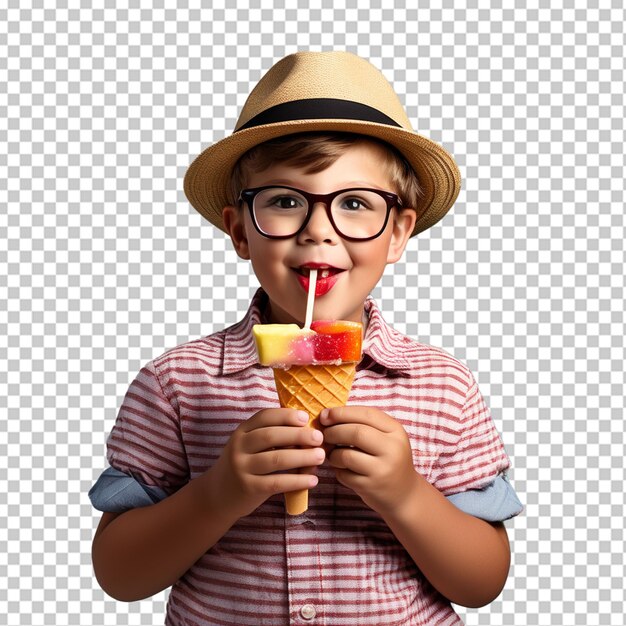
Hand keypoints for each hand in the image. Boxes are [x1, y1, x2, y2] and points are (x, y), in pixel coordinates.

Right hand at [206, 408, 324, 519]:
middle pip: (271, 436)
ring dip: (302, 457)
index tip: (305, 418)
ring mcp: (242, 467)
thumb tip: (309, 431)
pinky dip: (297, 481)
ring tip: (320, 457)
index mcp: (242, 431)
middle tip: (319, 438)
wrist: (217, 495)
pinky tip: (312, 480)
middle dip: (298, 435)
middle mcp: (239, 446)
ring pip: (276, 459)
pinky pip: (277, 483)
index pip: (264, 416)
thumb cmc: (244, 464)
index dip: (286, 415)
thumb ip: (272, 437)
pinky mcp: (248, 488)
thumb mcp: (249, 446)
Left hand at [320, 406, 418, 515]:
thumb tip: (326, 415)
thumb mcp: (385, 437)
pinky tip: (342, 469)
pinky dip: (338, 470)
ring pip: (347, 455)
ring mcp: (383, 470)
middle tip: (324, 435)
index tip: (325, 415)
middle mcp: (393, 449)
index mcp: (396, 431)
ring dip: (333, 453)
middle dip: (334, 431)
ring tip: (333, 454)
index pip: (367, 414)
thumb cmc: (387, 458)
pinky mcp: (371, 487)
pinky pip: (344, 474)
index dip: (342, 412)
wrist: (404, 494)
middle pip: (356, 433)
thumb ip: (362, 424)